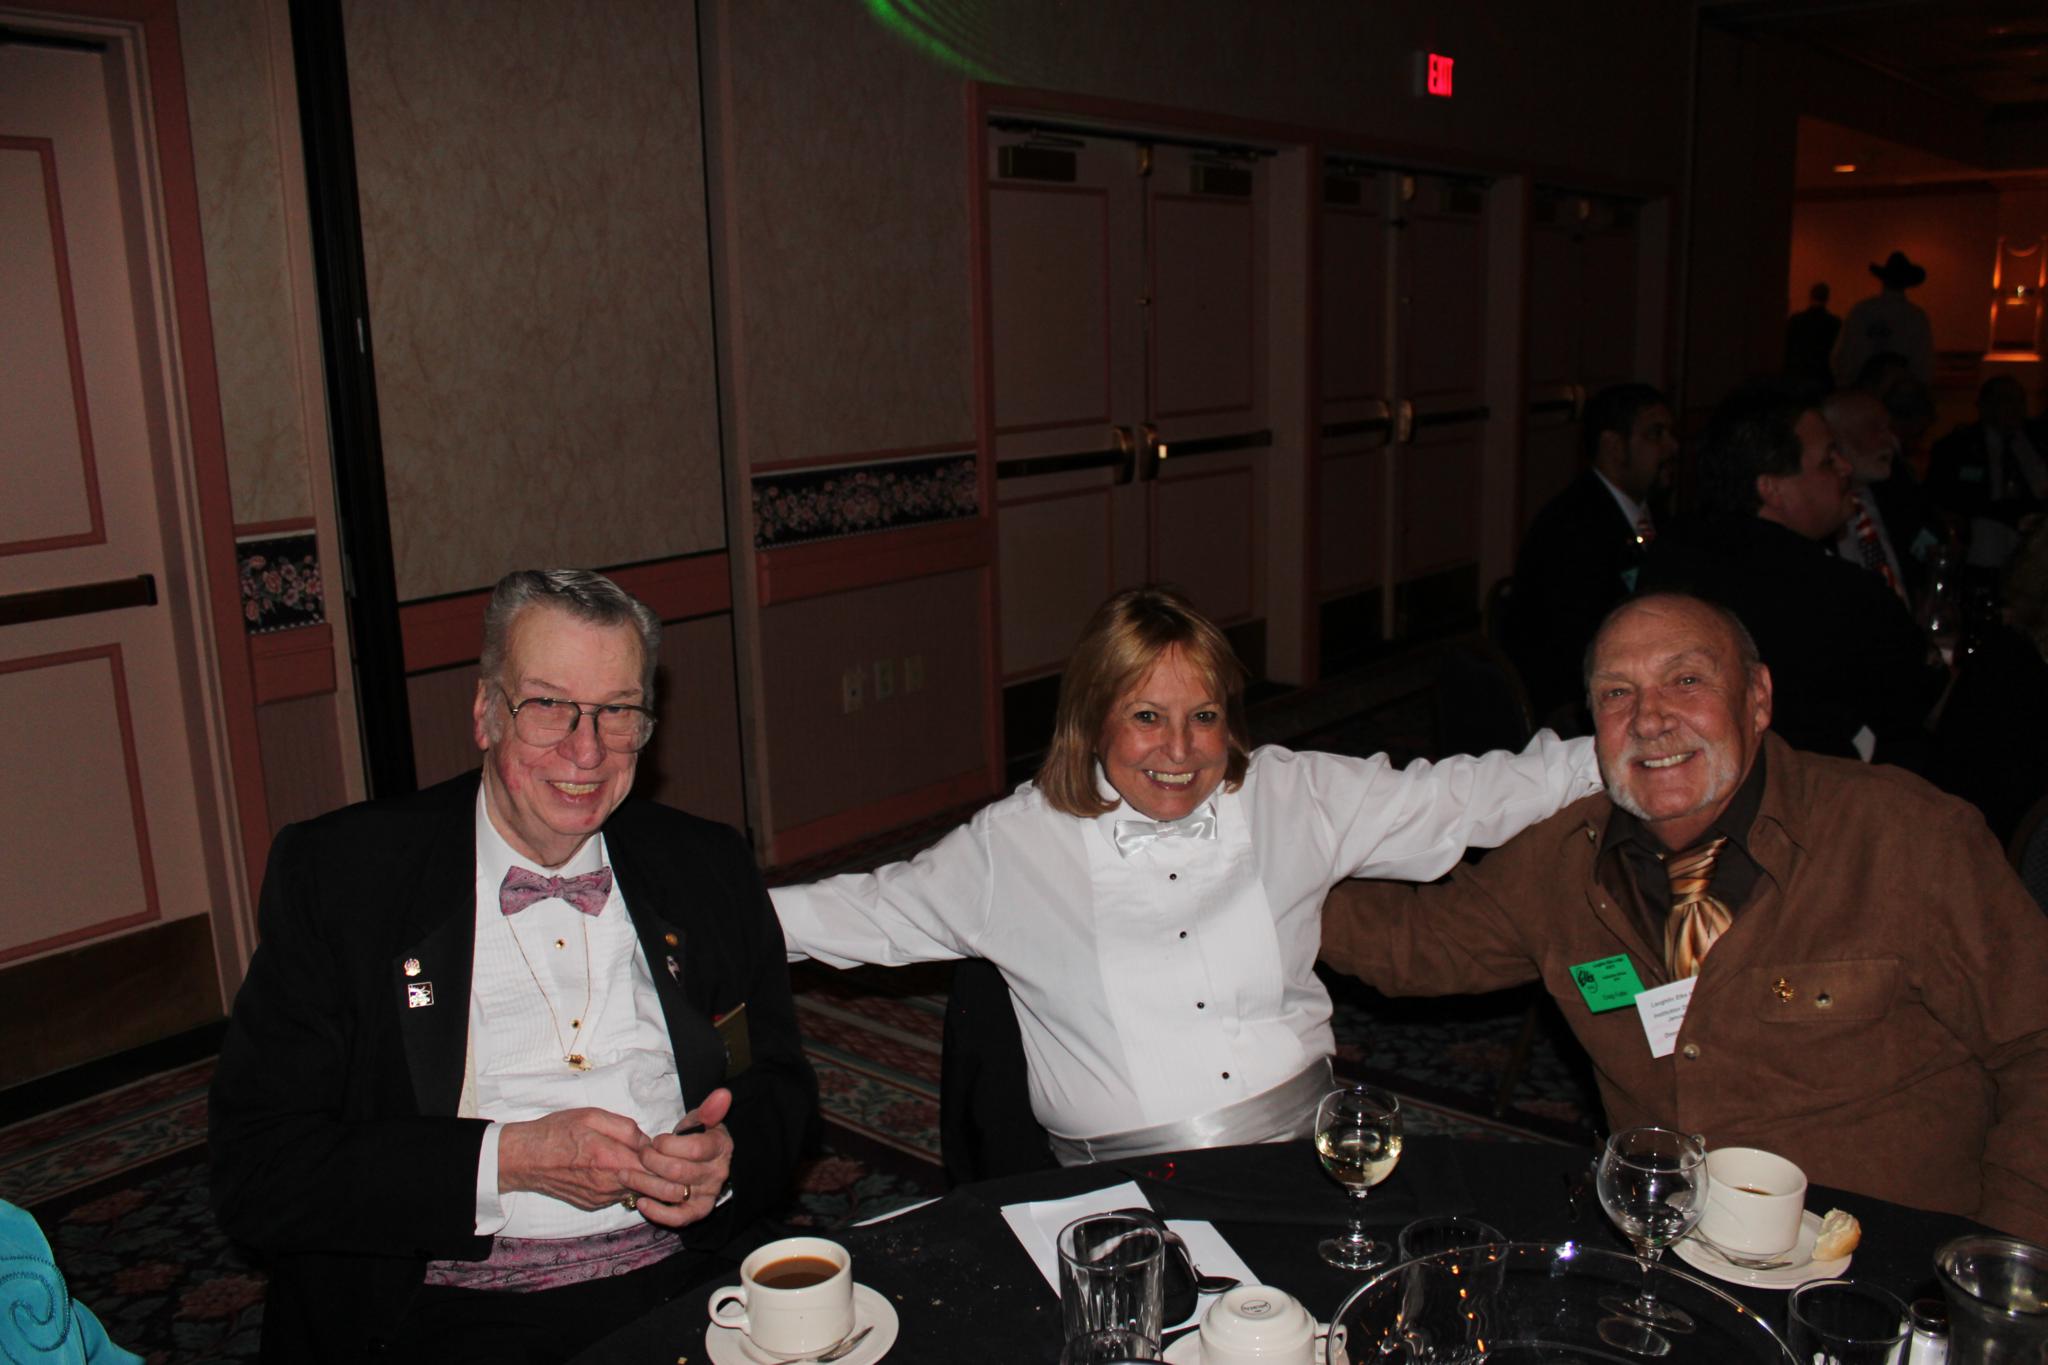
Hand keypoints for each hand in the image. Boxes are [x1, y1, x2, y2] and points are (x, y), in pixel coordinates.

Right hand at [496, 1107, 686, 1209]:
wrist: (525, 1158)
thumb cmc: (557, 1132)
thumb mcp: (593, 1116)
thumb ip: (626, 1128)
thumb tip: (648, 1141)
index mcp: (610, 1159)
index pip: (656, 1170)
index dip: (669, 1161)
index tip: (672, 1152)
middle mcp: (607, 1184)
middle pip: (652, 1189)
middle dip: (666, 1179)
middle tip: (670, 1165)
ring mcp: (599, 1198)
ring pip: (636, 1192)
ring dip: (644, 1180)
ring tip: (639, 1161)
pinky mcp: (592, 1204)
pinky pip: (618, 1195)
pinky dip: (624, 1184)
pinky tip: (616, 1169)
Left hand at [632, 1088, 734, 1227]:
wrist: (704, 1162)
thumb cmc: (698, 1137)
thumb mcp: (702, 1120)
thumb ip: (709, 1109)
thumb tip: (723, 1094)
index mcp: (720, 1148)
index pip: (693, 1148)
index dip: (668, 1144)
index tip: (656, 1140)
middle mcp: (717, 1174)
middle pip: (678, 1171)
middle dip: (651, 1161)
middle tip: (639, 1154)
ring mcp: (708, 1195)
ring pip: (673, 1193)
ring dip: (644, 1184)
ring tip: (626, 1174)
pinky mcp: (697, 1212)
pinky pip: (678, 1218)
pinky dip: (657, 1212)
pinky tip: (640, 1202)